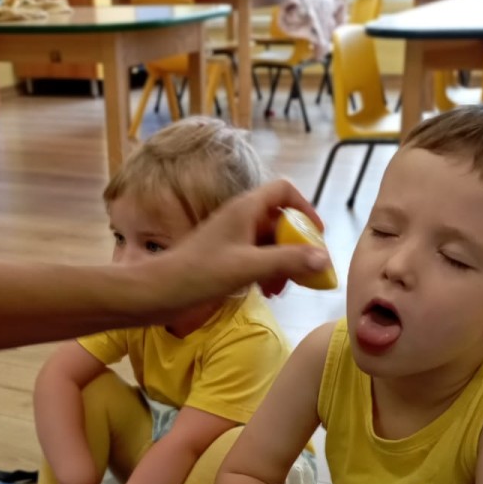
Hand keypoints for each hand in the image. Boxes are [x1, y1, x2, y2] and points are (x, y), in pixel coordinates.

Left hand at [153, 180, 332, 307]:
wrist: (158, 292)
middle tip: (307, 270)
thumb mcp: (248, 267)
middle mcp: (239, 218)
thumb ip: (287, 261)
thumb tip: (324, 258)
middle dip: (296, 245)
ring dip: (282, 263)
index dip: (304, 208)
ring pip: (268, 242)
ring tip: (284, 288)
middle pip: (280, 220)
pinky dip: (266, 272)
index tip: (316, 234)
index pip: (284, 191)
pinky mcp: (223, 257)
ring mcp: (231, 238)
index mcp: (245, 209)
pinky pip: (255, 257)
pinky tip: (268, 292)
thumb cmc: (198, 274)